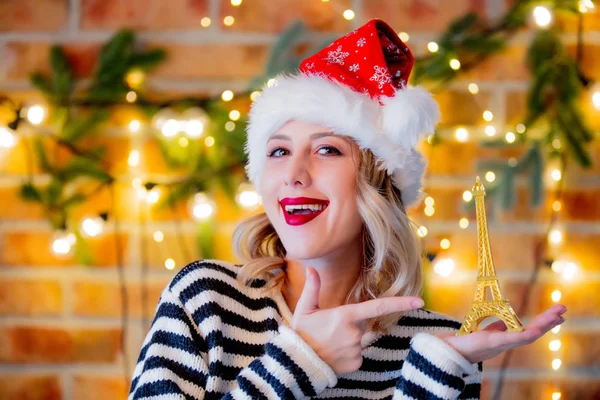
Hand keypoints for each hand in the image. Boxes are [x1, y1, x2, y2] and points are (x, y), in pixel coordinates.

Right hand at [291, 267, 424, 375]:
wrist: (296, 364)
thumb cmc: (300, 334)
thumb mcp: (304, 309)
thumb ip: (312, 288)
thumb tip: (311, 268)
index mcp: (344, 316)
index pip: (377, 307)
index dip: (400, 303)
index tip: (419, 301)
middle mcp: (354, 333)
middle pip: (361, 323)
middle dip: (350, 323)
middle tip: (328, 329)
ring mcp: (356, 350)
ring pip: (359, 339)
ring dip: (347, 339)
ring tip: (328, 342)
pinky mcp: (356, 363)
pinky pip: (357, 354)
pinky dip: (348, 353)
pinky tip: (333, 353)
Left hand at [438, 304, 566, 363]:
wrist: (453, 349)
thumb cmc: (469, 340)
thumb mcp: (487, 328)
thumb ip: (498, 324)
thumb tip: (506, 318)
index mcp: (507, 337)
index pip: (530, 328)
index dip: (544, 322)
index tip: (558, 314)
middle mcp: (508, 342)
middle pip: (534, 331)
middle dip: (549, 321)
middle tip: (563, 310)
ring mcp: (502, 343)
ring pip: (527, 336)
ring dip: (543, 326)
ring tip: (557, 317)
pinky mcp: (492, 343)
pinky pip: (511, 340)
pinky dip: (524, 335)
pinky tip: (535, 330)